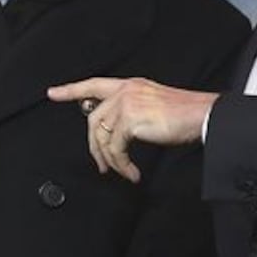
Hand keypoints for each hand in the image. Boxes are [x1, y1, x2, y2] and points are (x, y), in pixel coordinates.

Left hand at [47, 77, 218, 182]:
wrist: (203, 114)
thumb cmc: (184, 113)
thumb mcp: (151, 104)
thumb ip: (130, 110)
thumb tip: (111, 131)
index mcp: (129, 85)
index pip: (93, 84)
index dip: (71, 89)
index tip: (53, 93)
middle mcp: (125, 91)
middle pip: (93, 119)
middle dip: (94, 146)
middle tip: (101, 165)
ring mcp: (126, 103)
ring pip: (102, 136)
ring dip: (110, 160)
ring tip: (123, 171)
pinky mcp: (130, 119)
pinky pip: (115, 148)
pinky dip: (121, 164)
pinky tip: (131, 171)